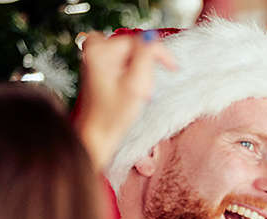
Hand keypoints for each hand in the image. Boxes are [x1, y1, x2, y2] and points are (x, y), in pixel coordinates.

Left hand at [74, 31, 175, 169]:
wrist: (98, 133)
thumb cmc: (113, 115)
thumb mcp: (136, 85)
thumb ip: (146, 57)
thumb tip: (151, 37)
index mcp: (100, 50)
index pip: (140, 40)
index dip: (159, 54)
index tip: (173, 68)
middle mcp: (94, 48)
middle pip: (135, 47)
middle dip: (146, 65)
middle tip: (144, 88)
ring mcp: (95, 56)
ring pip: (132, 54)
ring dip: (140, 70)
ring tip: (135, 91)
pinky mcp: (99, 64)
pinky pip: (125, 60)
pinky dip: (133, 73)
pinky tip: (129, 89)